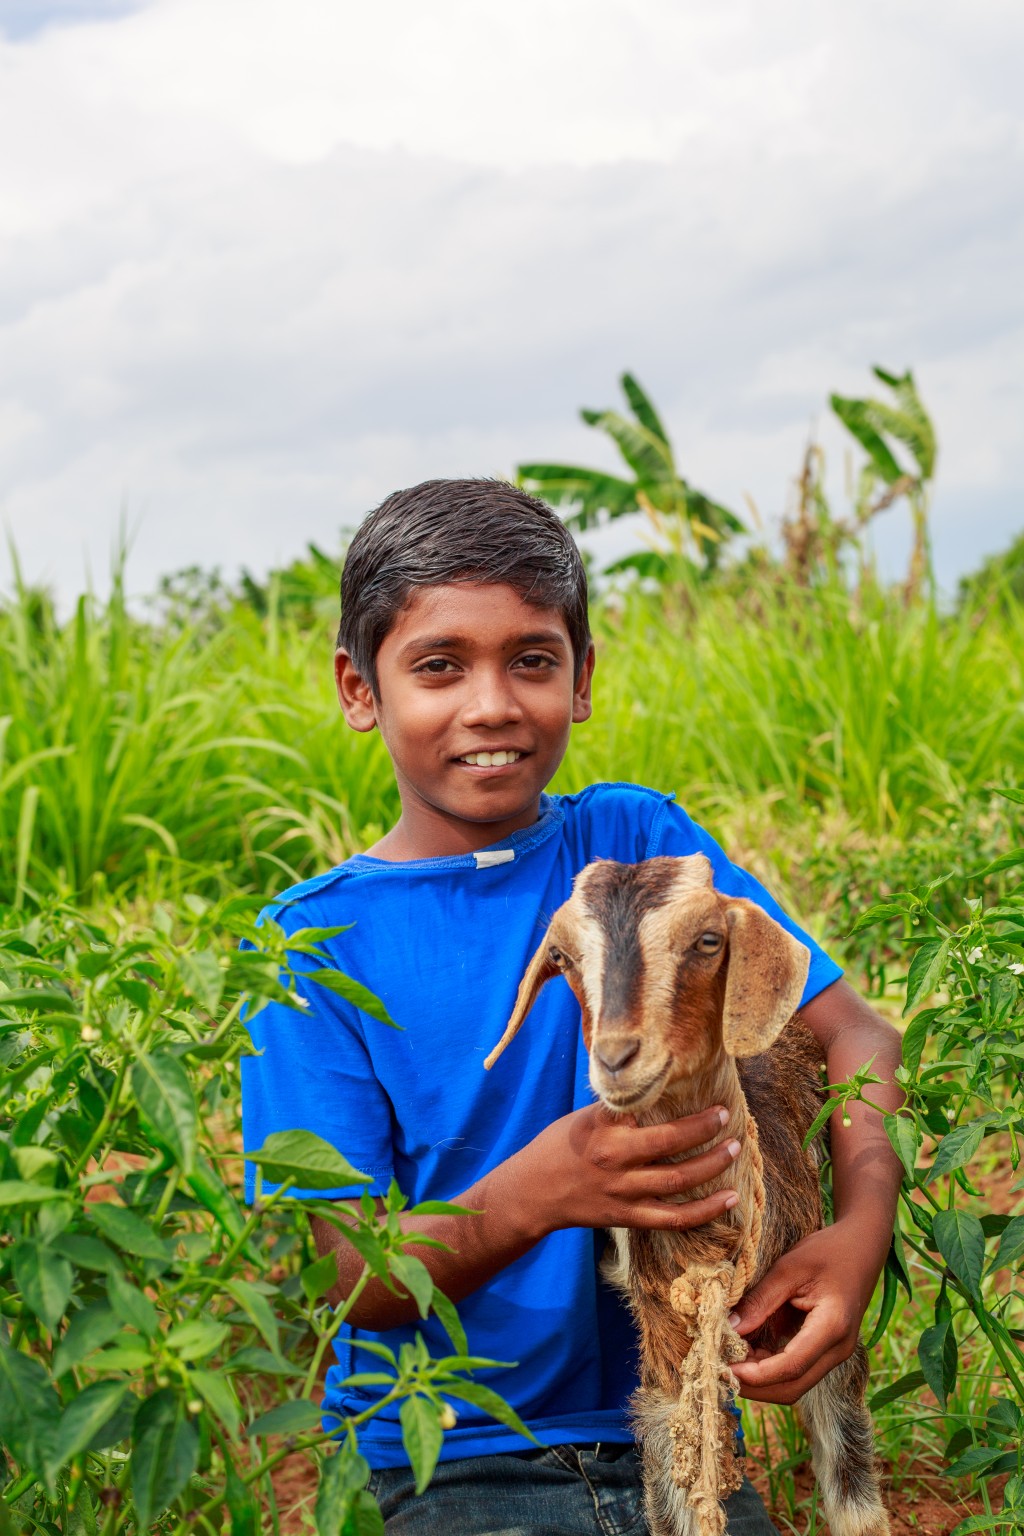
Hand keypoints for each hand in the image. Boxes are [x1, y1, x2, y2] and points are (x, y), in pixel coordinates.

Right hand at [510, 1102, 741, 1239]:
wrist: (533, 1192)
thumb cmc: (559, 1146)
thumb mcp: (584, 1118)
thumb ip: (620, 1112)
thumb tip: (658, 1090)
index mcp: (605, 1130)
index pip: (652, 1113)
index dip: (686, 1109)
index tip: (714, 1102)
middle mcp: (615, 1161)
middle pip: (671, 1145)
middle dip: (705, 1131)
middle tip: (728, 1120)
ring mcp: (624, 1192)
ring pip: (678, 1182)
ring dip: (712, 1166)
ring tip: (734, 1151)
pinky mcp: (628, 1217)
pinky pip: (674, 1219)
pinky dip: (704, 1211)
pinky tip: (728, 1200)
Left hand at [729, 1222, 880, 1404]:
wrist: (861, 1247)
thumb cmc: (828, 1251)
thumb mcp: (789, 1267)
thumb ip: (761, 1299)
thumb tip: (729, 1327)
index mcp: (833, 1327)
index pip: (792, 1365)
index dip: (757, 1374)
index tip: (725, 1367)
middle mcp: (838, 1349)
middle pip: (793, 1386)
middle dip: (754, 1385)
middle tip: (719, 1368)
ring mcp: (833, 1353)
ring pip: (794, 1383)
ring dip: (760, 1379)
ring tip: (727, 1358)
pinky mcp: (825, 1350)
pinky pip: (795, 1370)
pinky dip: (768, 1367)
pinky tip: (745, 1351)